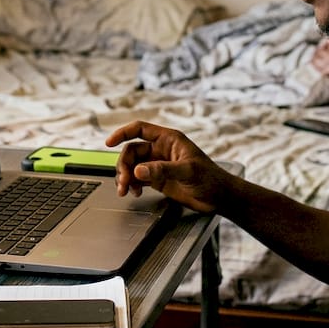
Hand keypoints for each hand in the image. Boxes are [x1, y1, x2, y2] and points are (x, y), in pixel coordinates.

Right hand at [105, 121, 225, 213]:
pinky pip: (137, 178)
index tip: (109, 143)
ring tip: (125, 190)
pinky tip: (134, 192)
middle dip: (124, 166)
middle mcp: (161, 150)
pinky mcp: (158, 180)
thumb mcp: (188, 171)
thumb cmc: (211, 179)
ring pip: (132, 166)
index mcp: (168, 139)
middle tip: (124, 182)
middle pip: (132, 151)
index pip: (139, 129)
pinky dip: (132, 185)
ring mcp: (158, 165)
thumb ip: (163, 170)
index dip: (122, 133)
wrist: (219, 198)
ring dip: (125, 177)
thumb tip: (139, 170)